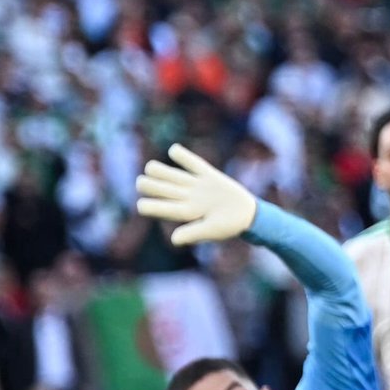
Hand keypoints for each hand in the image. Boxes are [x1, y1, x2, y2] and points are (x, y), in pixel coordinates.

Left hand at [135, 144, 257, 245]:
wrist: (249, 215)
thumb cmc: (231, 226)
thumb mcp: (213, 230)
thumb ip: (194, 233)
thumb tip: (174, 240)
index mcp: (187, 212)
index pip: (164, 208)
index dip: (150, 207)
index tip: (140, 206)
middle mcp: (189, 197)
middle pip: (164, 189)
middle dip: (151, 186)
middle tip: (141, 182)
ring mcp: (198, 186)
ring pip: (174, 176)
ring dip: (160, 171)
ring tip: (150, 168)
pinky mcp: (209, 175)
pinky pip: (194, 163)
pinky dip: (184, 156)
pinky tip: (173, 150)